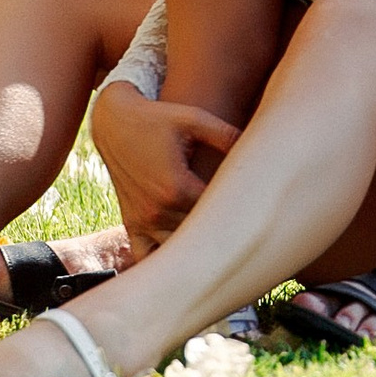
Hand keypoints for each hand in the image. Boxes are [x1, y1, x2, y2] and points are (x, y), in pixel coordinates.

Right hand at [88, 84, 243, 258]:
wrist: (115, 122)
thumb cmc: (159, 118)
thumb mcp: (194, 119)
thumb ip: (226, 135)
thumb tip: (260, 147)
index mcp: (177, 187)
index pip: (217, 213)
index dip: (238, 212)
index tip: (254, 210)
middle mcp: (158, 210)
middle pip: (200, 235)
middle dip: (221, 230)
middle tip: (245, 228)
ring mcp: (143, 220)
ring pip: (177, 249)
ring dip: (196, 246)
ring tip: (218, 239)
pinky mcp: (132, 223)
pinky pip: (146, 255)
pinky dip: (163, 258)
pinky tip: (182, 254)